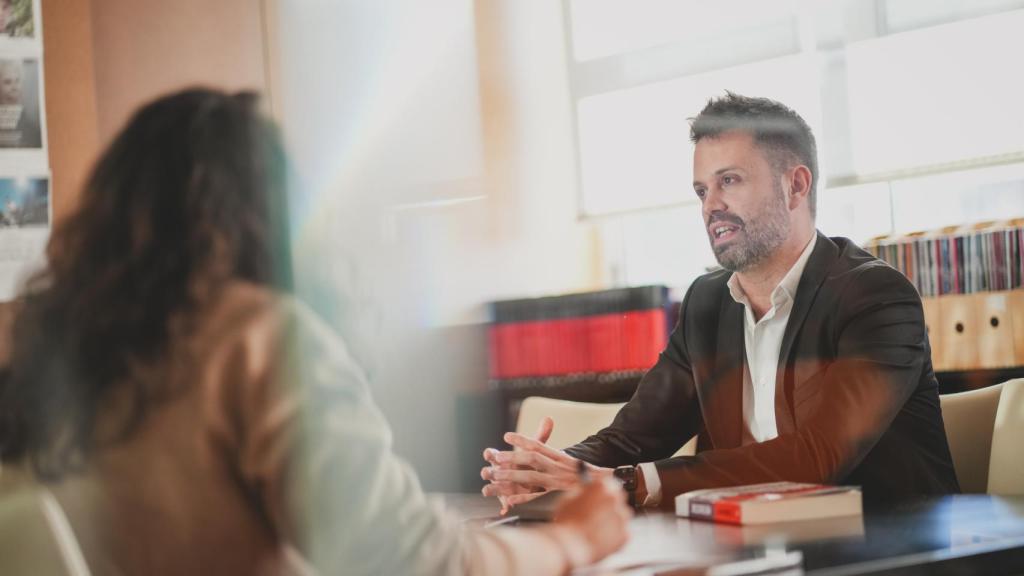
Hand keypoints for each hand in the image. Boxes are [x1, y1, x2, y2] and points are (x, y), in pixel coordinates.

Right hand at [481, 417, 553, 513]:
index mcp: (503, 458)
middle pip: (490, 471)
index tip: (489, 453)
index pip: (492, 454)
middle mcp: (500, 472)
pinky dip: (505, 505)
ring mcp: (503, 486)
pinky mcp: (508, 498)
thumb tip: (549, 418)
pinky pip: (505, 503)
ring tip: (487, 491)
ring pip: (493, 487)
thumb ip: (541, 435)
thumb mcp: (536, 448)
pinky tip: (504, 509)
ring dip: (490, 488)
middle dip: (488, 472)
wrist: (532, 474)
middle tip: (487, 472)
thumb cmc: (530, 460)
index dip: (490, 454)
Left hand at [481, 420, 613, 510]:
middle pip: (532, 459)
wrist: (610, 486)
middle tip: (495, 456)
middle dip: (513, 456)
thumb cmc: (588, 474)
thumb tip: (539, 444)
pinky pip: (537, 497)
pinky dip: (522, 498)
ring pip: (532, 476)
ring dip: (512, 475)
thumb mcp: (572, 460)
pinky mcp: (557, 496)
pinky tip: (508, 499)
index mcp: (560, 456)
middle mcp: (558, 467)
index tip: (506, 435)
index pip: (539, 445)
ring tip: (495, 475)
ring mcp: (558, 482)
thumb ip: (554, 453)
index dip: (522, 439)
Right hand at [549, 478, 631, 566]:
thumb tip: (586, 491)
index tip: (598, 495)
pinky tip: (599, 538)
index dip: (601, 490)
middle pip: (617, 498)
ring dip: (611, 519)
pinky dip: (613, 535)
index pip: (608, 482)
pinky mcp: (624, 535)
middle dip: (608, 504)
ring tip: (595, 528)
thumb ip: (582, 491)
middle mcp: (616, 499)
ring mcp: (622, 518)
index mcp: (602, 486)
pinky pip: (621, 532)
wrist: (570, 547)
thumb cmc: (566, 523)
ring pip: (620, 516)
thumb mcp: (569, 498)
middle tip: (596, 512)